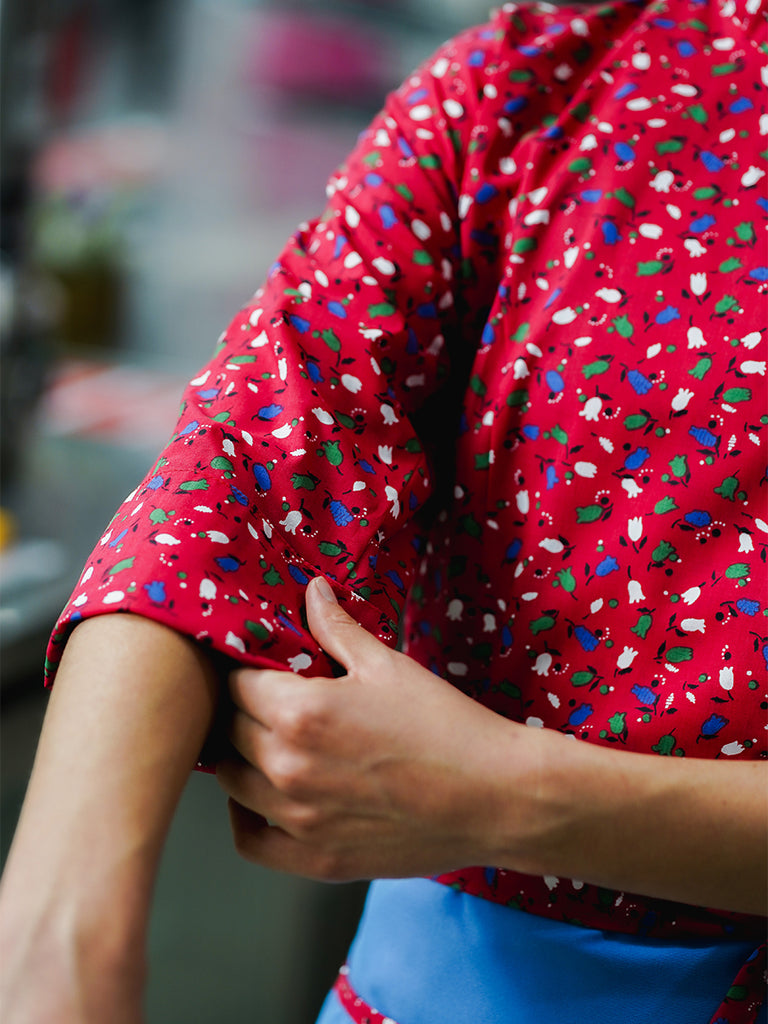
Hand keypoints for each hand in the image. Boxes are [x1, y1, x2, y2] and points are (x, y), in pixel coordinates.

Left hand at [216, 577, 538, 881]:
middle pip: (228, 731)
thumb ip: (337, 628)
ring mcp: (298, 820)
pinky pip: (249, 839)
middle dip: (241, 710)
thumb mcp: (388, 666)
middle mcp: (287, 768)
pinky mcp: (314, 860)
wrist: (495, 798)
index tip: (259, 668)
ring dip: (241, 757)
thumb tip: (312, 590)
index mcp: (301, 712)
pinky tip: (265, 797)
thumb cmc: (446, 726)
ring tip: (265, 742)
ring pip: (231, 782)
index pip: (237, 684)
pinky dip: (245, 816)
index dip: (246, 670)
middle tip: (266, 701)